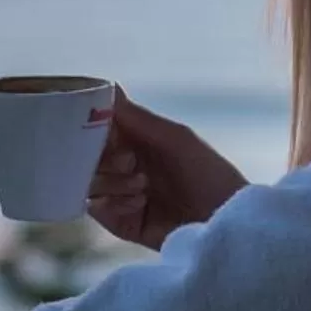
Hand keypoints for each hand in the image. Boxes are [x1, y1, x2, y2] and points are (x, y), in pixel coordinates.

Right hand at [87, 93, 247, 249]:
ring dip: (113, 181)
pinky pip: (96, 209)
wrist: (224, 222)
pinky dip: (113, 204)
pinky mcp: (121, 222)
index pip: (98, 128)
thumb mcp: (176, 139)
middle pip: (86, 157)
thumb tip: (109, 87)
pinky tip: (139, 203)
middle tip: (131, 162)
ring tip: (142, 186)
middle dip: (104, 158)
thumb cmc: (208, 173)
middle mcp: (126, 166)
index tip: (96, 129)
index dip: (91, 128)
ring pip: (89, 182)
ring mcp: (121, 195)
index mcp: (138, 141)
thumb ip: (138, 118)